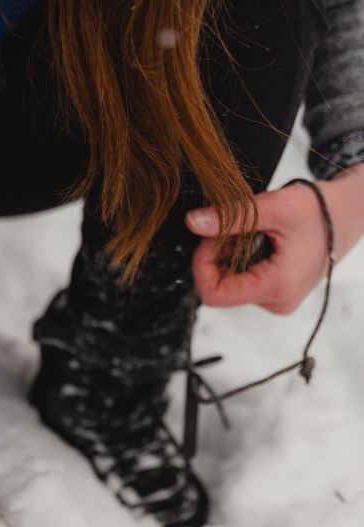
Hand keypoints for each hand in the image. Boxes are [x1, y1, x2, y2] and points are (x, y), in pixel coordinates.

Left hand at [185, 163, 363, 314]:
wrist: (350, 213)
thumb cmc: (323, 209)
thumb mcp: (276, 207)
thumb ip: (232, 217)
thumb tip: (193, 222)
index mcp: (276, 288)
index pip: (215, 295)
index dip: (203, 265)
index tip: (210, 237)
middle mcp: (276, 302)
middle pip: (222, 287)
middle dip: (219, 255)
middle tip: (236, 227)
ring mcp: (277, 300)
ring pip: (232, 283)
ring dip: (232, 255)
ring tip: (255, 232)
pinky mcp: (277, 292)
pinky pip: (246, 280)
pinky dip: (243, 258)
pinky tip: (260, 241)